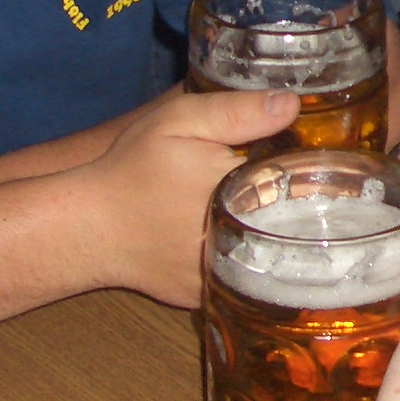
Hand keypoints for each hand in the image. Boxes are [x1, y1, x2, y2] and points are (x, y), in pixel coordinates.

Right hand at [79, 85, 300, 308]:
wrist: (86, 227)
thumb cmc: (130, 170)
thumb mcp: (179, 122)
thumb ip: (237, 113)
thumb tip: (291, 105)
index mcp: (244, 194)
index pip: (303, 182)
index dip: (311, 167)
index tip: (314, 157)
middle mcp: (240, 241)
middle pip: (291, 220)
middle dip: (297, 201)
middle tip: (291, 184)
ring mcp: (223, 276)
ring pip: (269, 252)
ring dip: (273, 233)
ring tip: (265, 210)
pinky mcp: (206, 295)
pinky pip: (239, 274)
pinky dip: (241, 257)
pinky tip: (235, 238)